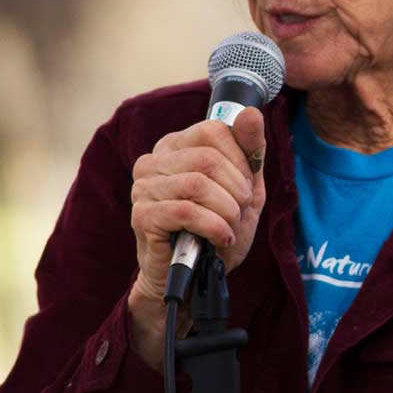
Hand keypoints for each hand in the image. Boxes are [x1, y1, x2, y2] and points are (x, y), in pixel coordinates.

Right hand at [126, 108, 265, 370]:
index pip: (216, 130)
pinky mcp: (141, 216)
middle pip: (209, 158)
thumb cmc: (217, 230)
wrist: (195, 280)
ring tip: (228, 228)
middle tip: (238, 213)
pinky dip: (214, 226)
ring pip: (198, 184)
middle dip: (236, 191)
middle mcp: (153, 160)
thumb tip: (251, 112)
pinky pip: (186, 211)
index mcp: (176, 145)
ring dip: (227, 211)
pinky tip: (219, 239)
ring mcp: (143, 188)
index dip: (241, 161)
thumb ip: (250, 149)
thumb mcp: (245, 188)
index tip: (244, 188)